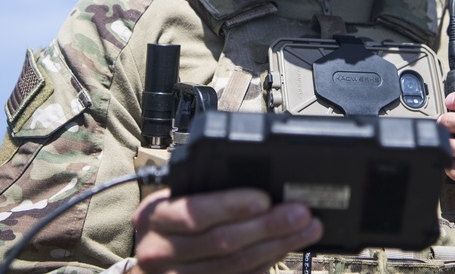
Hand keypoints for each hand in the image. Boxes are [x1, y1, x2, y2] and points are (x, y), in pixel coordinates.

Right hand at [130, 187, 322, 273]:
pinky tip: (283, 250)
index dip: (232, 206)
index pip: (195, 213)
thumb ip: (202, 194)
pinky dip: (264, 264)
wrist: (148, 264)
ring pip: (235, 264)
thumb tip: (260, 189)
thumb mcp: (170, 202)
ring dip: (276, 246)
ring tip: (305, 230)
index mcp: (154, 217)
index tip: (264, 199)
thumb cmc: (165, 225)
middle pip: (222, 241)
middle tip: (301, 214)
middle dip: (268, 226)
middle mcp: (160, 251)